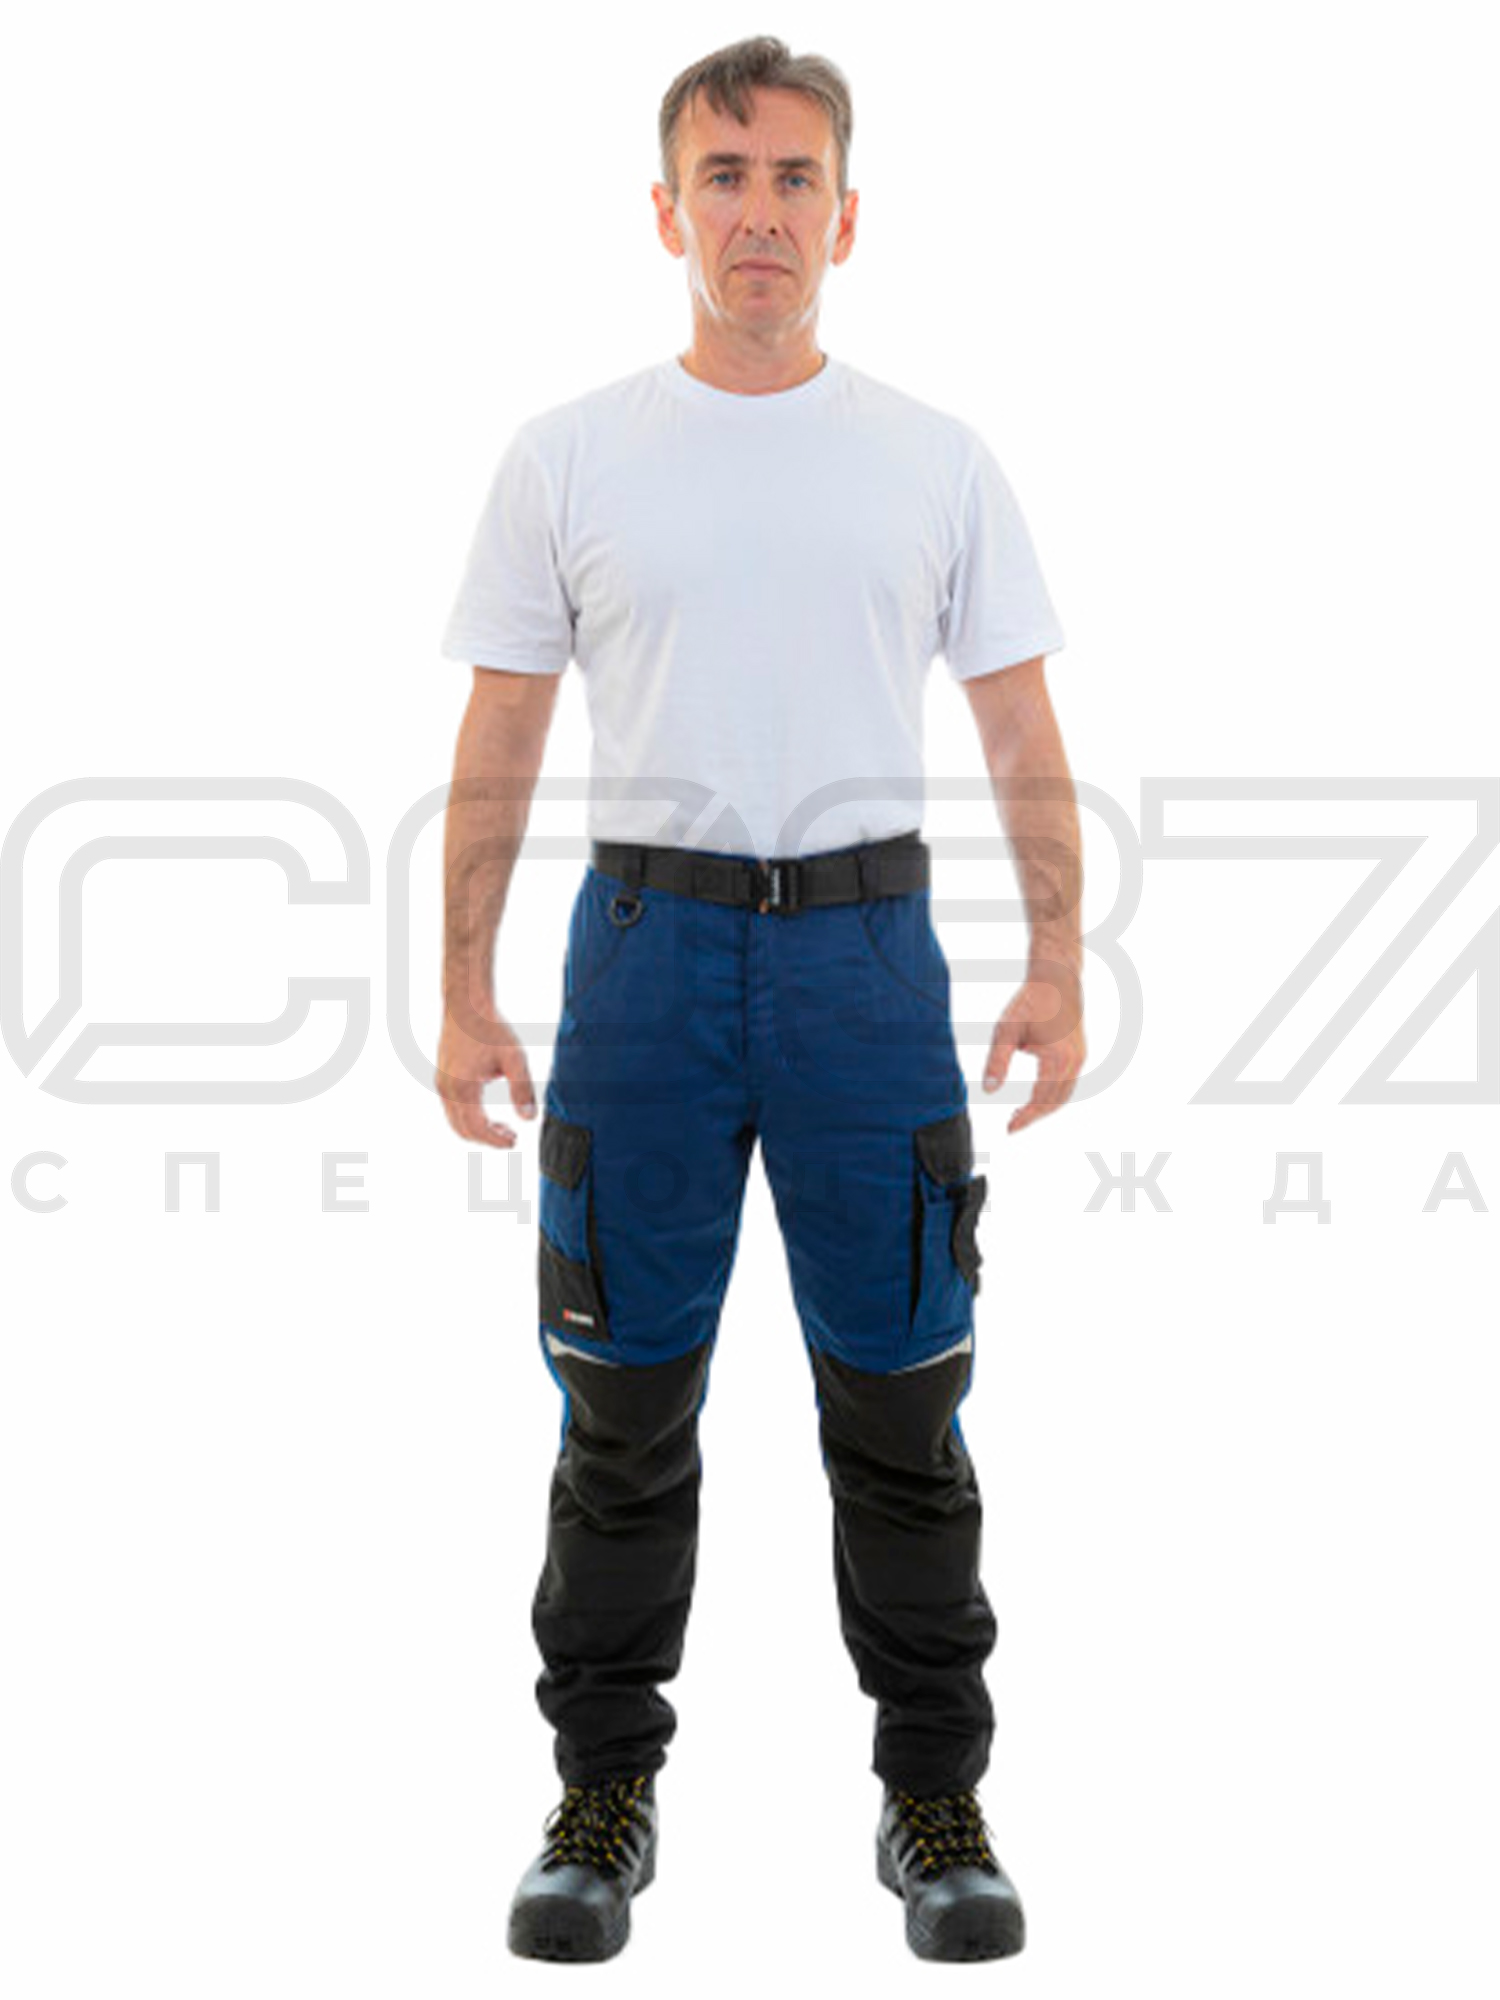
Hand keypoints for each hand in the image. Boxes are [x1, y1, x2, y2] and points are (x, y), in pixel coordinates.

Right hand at [436, 1002, 537, 1147]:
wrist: (465, 1004)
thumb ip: (522, 1090)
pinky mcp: (442, 1078)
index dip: (496, 1140)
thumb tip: (529, 1119)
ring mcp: (441, 1084)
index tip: (515, 1142)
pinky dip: (469, 1118)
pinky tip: (487, 1111)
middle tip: (511, 1137)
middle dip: (487, 1139)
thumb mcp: (514, 1058)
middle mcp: (447, 1089)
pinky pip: (452, 1109)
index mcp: (463, 1088)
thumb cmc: (490, 1028)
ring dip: (477, 1129)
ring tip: (502, 1127)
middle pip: (463, 1130)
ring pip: (455, 1121)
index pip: (477, 1128)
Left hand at [982, 961, 1085, 1134]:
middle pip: (1055, 1102)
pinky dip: (1053, 1095)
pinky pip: (1068, 1083)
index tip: (1009, 1129)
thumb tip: (988, 1090)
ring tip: (1021, 1115)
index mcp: (1057, 1059)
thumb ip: (997, 1061)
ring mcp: (1080, 1058)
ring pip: (1064, 1095)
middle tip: (1012, 1125)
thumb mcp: (1006, 1030)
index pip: (1040, 1099)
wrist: (1057, 978)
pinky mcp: (1080, 1053)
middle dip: (1034, 1117)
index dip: (1025, 1117)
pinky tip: (1036, 1096)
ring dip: (1045, 1108)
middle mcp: (1074, 1062)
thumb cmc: (1030, 1001)